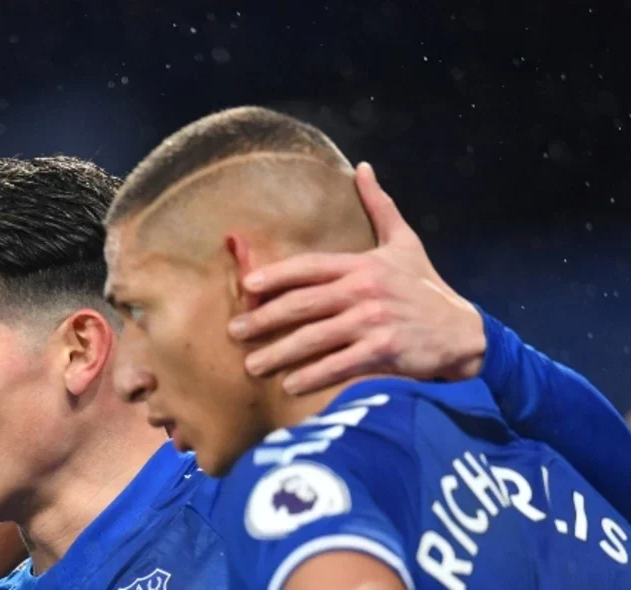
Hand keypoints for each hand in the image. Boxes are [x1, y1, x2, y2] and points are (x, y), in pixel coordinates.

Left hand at [227, 162, 485, 394]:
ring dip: (279, 353)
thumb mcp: (404, 242)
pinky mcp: (385, 352)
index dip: (275, 276)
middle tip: (234, 331)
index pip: (309, 267)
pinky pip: (339, 365)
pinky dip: (312, 376)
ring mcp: (374, 322)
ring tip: (252, 365)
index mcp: (362, 264)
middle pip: (303, 304)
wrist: (464, 331)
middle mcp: (364, 291)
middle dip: (264, 319)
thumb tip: (362, 168)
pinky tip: (290, 385)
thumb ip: (380, 206)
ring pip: (315, 338)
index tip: (246, 287)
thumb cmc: (424, 286)